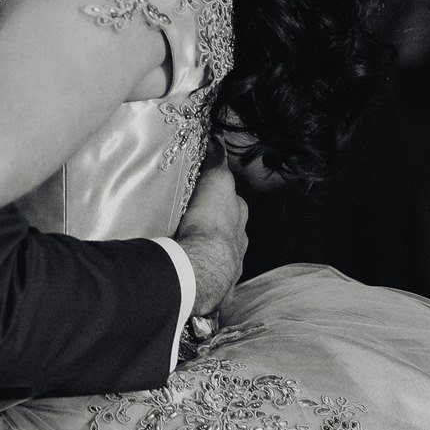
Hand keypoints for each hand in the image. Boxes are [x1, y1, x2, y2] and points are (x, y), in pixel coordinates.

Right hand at [173, 146, 247, 317]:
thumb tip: (218, 143)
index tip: (206, 195)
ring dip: (209, 250)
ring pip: (222, 254)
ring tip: (189, 246)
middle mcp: (240, 240)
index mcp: (240, 216)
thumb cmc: (210, 223)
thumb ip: (218, 162)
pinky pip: (212, 278)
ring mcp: (231, 265)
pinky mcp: (219, 287)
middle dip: (217, 226)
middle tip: (194, 221)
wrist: (203, 265)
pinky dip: (203, 274)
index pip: (233, 201)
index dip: (220, 196)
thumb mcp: (217, 180)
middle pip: (229, 229)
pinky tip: (190, 272)